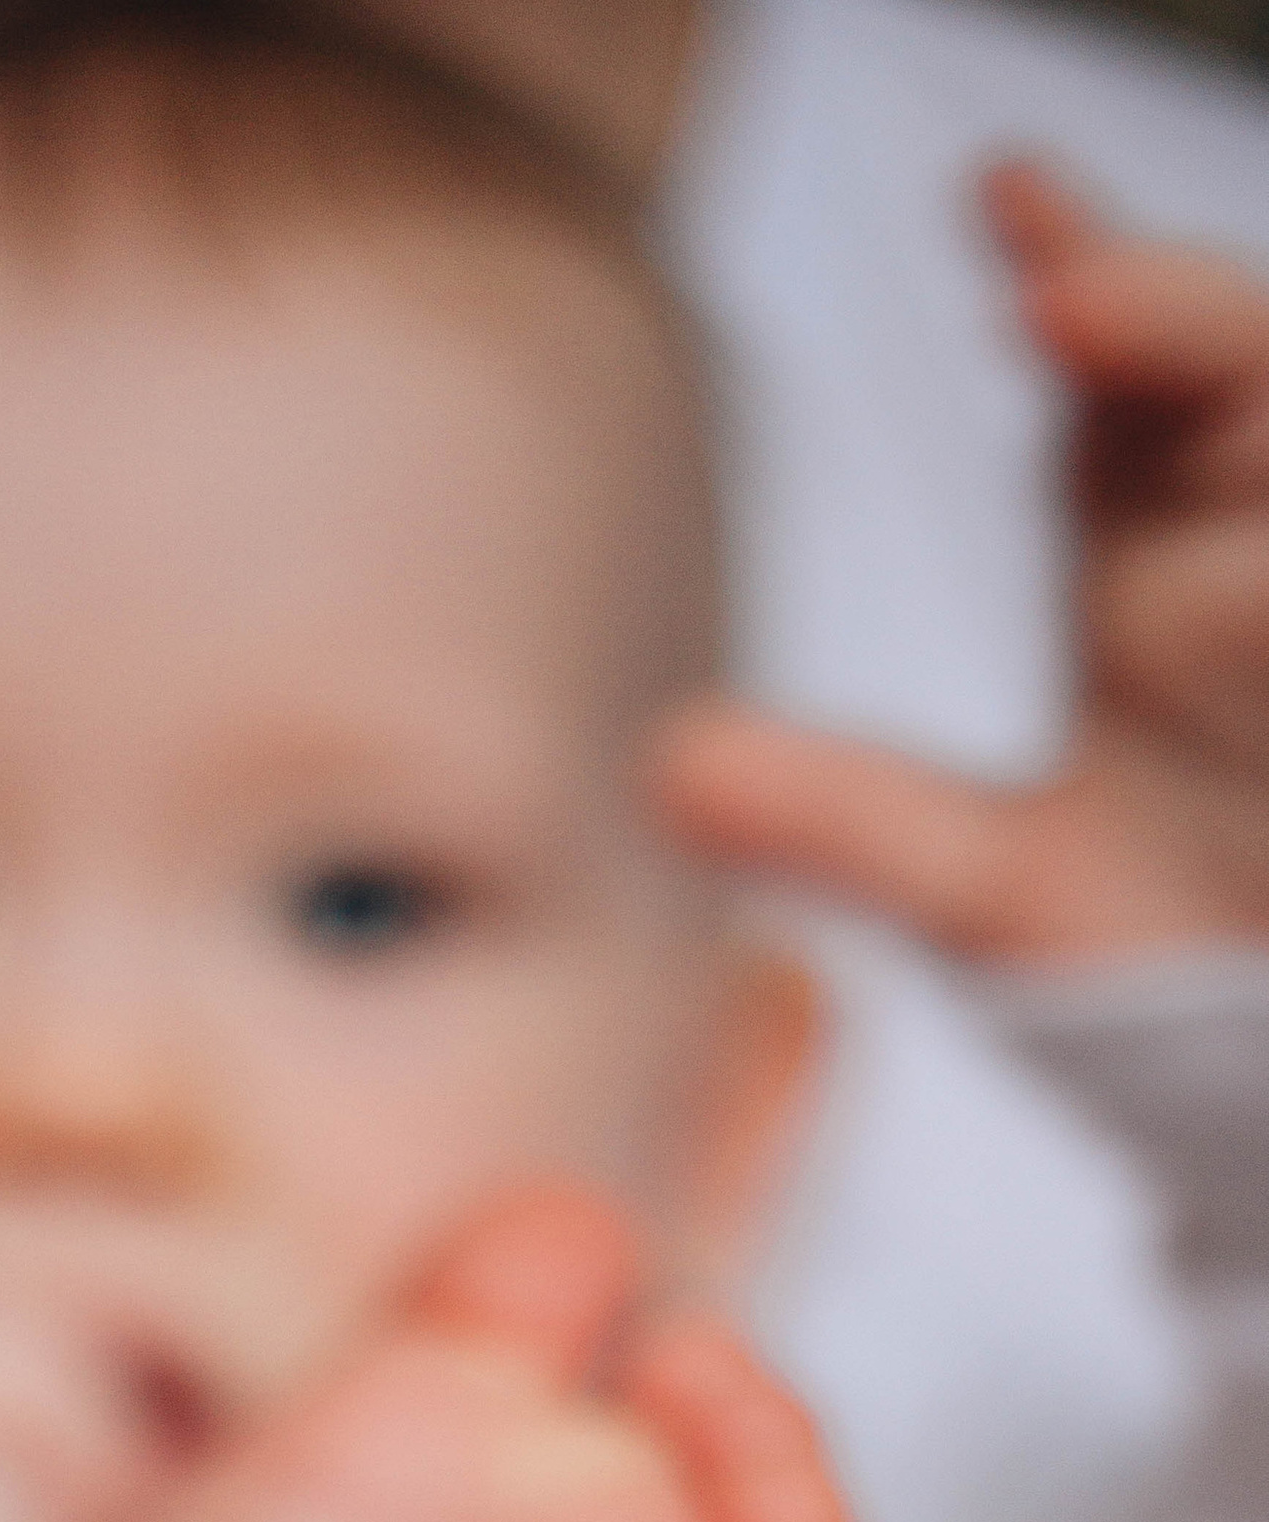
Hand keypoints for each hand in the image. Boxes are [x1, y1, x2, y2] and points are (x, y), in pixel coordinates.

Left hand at [660, 162, 1268, 962]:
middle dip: (1166, 318)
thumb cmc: (1157, 960)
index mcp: (1159, 551)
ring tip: (1116, 365)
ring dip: (1245, 402)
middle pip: (1245, 368)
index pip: (1121, 368)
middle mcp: (1267, 542)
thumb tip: (673, 765)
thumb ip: (852, 818)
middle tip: (1066, 303)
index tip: (1004, 200)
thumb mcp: (994, 897)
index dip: (1080, 277)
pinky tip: (1262, 561)